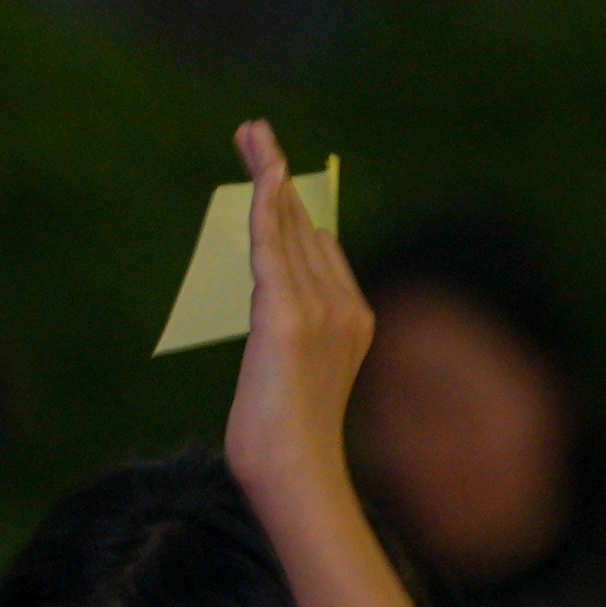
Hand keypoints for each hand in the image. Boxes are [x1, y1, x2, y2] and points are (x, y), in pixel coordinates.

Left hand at [220, 118, 374, 513]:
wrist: (294, 475)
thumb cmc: (286, 446)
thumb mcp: (291, 380)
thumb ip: (290, 341)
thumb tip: (274, 318)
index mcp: (354, 319)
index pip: (319, 248)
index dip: (290, 208)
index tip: (269, 171)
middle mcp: (343, 306)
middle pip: (304, 225)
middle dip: (276, 176)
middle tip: (254, 132)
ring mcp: (318, 310)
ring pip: (287, 227)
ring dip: (267, 173)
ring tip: (251, 132)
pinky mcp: (286, 318)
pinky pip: (271, 247)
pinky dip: (263, 206)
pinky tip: (261, 173)